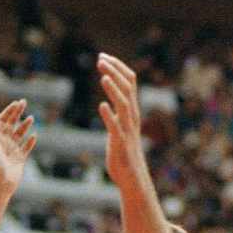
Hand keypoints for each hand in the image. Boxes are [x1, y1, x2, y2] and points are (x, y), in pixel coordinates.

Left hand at [0, 100, 36, 193]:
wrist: (0, 184)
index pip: (2, 121)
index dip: (9, 111)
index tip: (16, 103)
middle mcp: (4, 143)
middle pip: (11, 125)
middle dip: (17, 113)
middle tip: (24, 102)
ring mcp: (12, 151)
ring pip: (19, 135)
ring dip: (25, 126)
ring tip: (31, 118)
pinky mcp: (19, 159)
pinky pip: (26, 148)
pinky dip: (30, 142)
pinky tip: (34, 136)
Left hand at [97, 53, 144, 185]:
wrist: (131, 177)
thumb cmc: (123, 153)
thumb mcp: (120, 129)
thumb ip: (118, 115)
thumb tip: (110, 103)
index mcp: (132, 111)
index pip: (129, 82)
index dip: (117, 68)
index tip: (103, 56)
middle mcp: (132, 117)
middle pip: (127, 88)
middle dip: (114, 71)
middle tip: (100, 58)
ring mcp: (127, 130)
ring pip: (124, 104)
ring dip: (113, 89)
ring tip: (103, 76)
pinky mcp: (120, 143)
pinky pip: (116, 127)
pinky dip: (110, 116)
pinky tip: (101, 106)